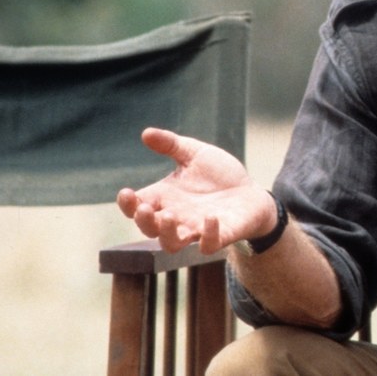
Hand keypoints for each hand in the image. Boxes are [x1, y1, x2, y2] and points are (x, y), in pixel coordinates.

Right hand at [116, 127, 273, 253]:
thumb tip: (146, 132)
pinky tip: (210, 218)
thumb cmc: (219, 174)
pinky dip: (208, 235)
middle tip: (146, 208)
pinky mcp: (220, 236)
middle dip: (143, 220)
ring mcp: (196, 230)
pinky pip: (208, 245)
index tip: (125, 193)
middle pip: (149, 228)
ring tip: (170, 215)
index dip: (127, 204)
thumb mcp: (195, 154)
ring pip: (171, 244)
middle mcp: (176, 218)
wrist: (251, 192)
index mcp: (165, 198)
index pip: (137, 206)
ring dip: (167, 233)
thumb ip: (172, 145)